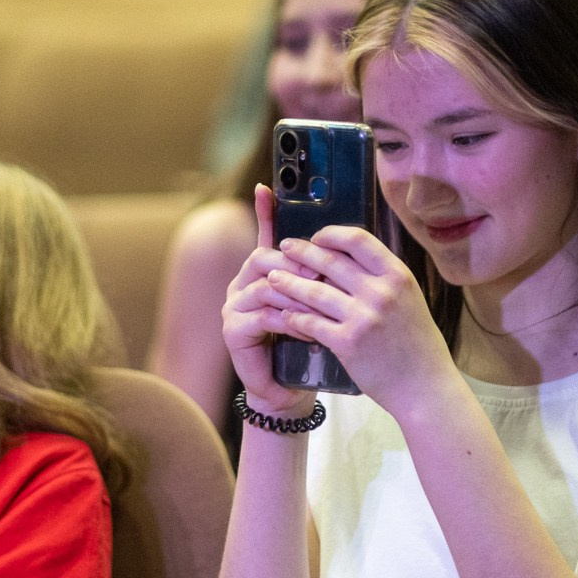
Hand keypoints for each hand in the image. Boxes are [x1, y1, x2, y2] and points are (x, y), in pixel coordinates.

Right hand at [220, 186, 322, 419]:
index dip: (264, 213)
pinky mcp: (233, 331)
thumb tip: (344, 245)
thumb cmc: (311, 347)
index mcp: (262, 274)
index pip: (265, 237)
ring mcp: (233, 307)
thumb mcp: (322, 307)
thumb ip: (324, 278)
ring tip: (324, 304)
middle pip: (265, 258)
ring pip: (265, 285)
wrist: (291, 390)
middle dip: (298, 264)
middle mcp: (242, 285)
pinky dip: (292, 321)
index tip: (266, 188)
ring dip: (298, 294)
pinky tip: (311, 329)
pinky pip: (264, 316)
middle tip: (326, 274)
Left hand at [264, 222, 458, 419]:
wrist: (424, 386)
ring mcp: (363, 317)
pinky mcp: (347, 342)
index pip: (358, 239)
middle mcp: (381, 292)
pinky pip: (310, 322)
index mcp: (397, 275)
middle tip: (283, 248)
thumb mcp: (409, 299)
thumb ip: (383, 278)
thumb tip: (347, 257)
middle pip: (330, 260)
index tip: (316, 237)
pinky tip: (284, 314)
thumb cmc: (416, 343)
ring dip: (288, 283)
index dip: (331, 234)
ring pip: (314, 291)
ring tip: (273, 279)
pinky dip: (294, 317)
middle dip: (301, 252)